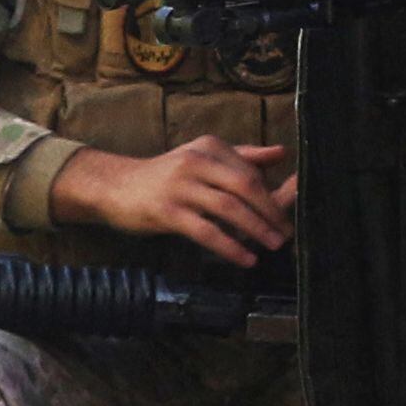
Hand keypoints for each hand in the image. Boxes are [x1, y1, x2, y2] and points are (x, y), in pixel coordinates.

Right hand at [54, 137, 297, 266]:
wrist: (117, 186)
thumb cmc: (167, 175)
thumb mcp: (203, 157)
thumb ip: (243, 156)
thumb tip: (283, 152)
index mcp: (209, 147)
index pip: (250, 170)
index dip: (273, 194)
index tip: (288, 215)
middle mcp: (196, 161)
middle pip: (244, 185)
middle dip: (270, 212)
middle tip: (286, 234)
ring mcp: (180, 186)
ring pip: (228, 208)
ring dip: (256, 229)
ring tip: (273, 246)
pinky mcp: (167, 212)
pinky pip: (206, 231)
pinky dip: (230, 247)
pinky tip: (245, 258)